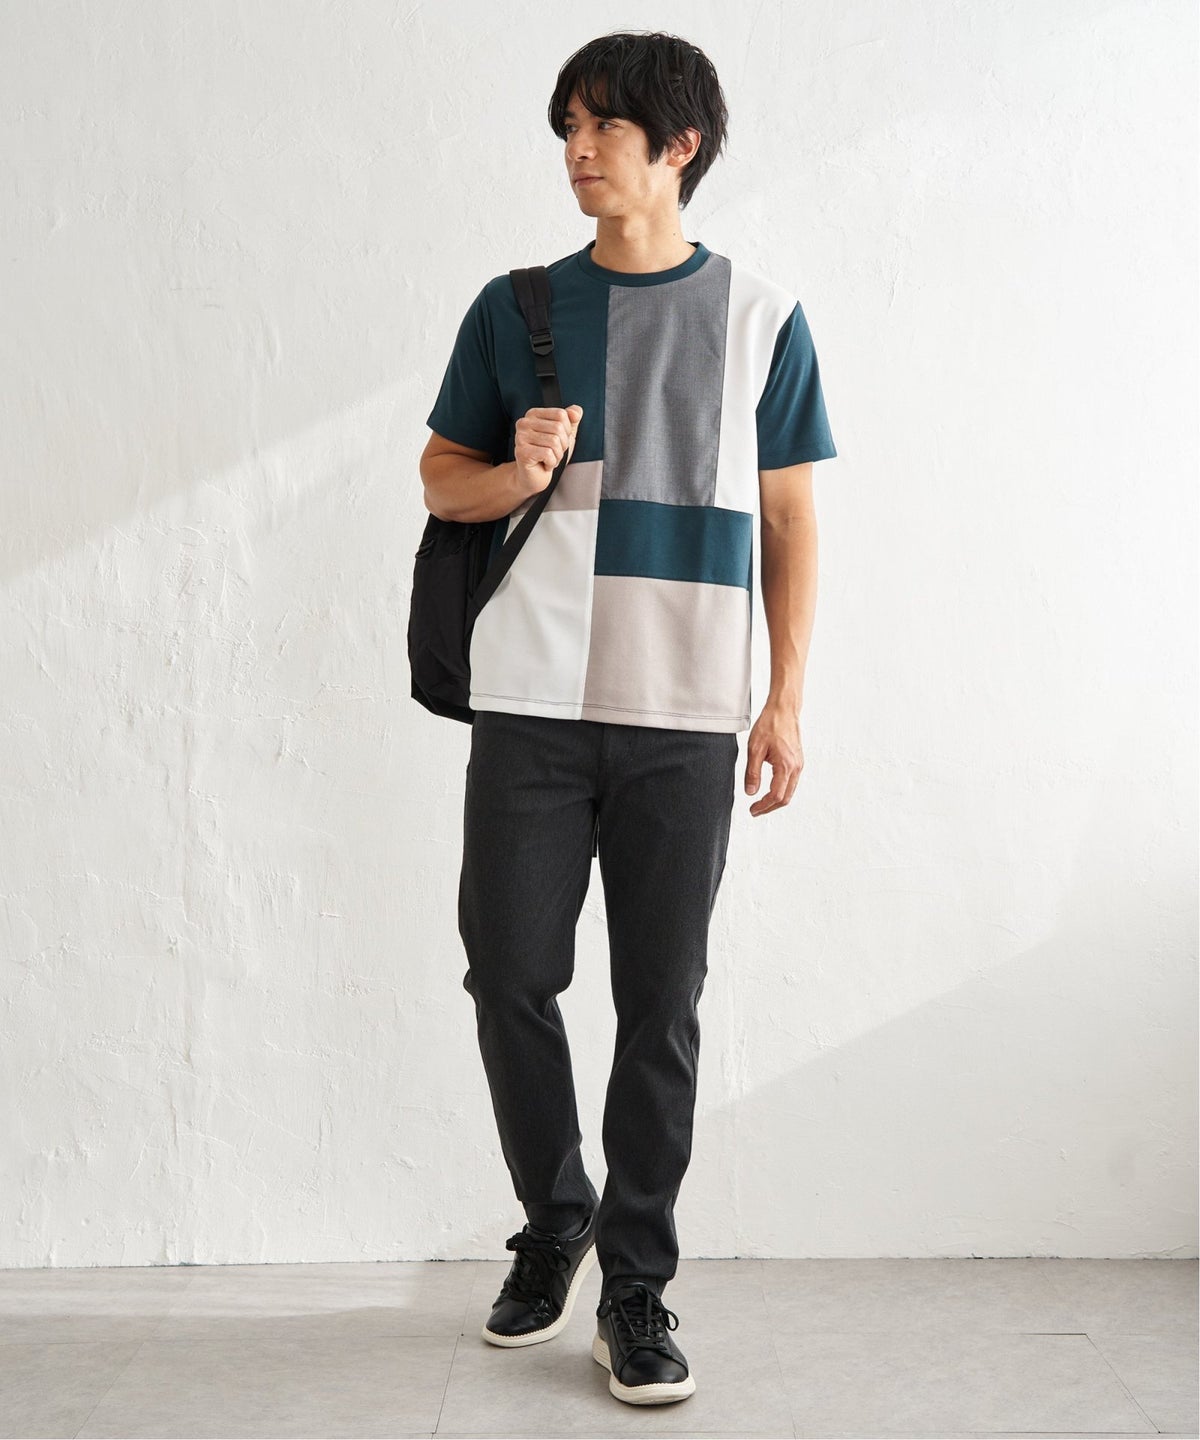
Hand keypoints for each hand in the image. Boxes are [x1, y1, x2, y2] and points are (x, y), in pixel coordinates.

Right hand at [514, 404, 582, 494]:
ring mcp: (520, 437)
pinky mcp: (522, 452)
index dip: (567, 431)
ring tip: (549, 459)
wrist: (534, 477)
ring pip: (554, 442)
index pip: (561, 414)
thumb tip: (576, 411)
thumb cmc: (548, 454)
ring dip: (557, 455)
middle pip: (558, 428)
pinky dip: (552, 463)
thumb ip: (572, 420)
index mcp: (533, 414)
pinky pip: (548, 454)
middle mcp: (524, 423)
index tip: (559, 440)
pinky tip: (545, 464)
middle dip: (563, 445)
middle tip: (554, 453)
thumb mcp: (564, 435)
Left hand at [743, 701, 803, 816]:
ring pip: (789, 791)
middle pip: (785, 798)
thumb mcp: (754, 749)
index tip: (753, 810)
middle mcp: (796, 767)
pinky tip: (770, 790)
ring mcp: (798, 765)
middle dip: (770, 807)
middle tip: (755, 810)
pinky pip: (791, 782)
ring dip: (776, 800)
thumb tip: (751, 792)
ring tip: (761, 803)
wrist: (784, 710)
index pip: (776, 796)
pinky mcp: (798, 761)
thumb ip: (752, 773)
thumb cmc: (770, 724)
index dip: (763, 806)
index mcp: (786, 766)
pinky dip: (781, 791)